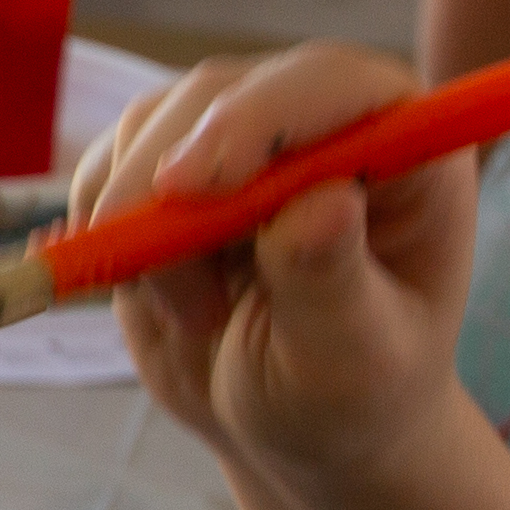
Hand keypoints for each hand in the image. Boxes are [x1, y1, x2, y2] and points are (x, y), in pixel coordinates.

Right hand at [72, 44, 480, 495]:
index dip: (256, 119)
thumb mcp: (353, 358)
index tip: (186, 187)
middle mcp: (322, 120)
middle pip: (218, 96)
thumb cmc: (352, 393)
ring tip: (197, 317)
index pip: (330, 86)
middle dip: (169, 189)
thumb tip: (322, 201)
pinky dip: (106, 235)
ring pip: (148, 128)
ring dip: (139, 228)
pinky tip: (157, 297)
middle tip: (169, 291)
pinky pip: (106, 168)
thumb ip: (333, 280)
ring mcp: (239, 135)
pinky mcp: (169, 165)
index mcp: (403, 147)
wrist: (295, 422)